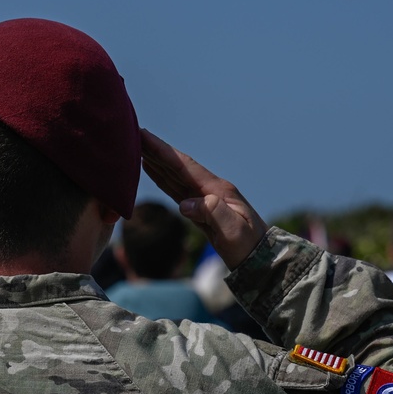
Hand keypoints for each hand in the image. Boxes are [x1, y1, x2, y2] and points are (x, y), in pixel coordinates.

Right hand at [141, 129, 267, 268]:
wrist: (260, 259)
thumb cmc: (248, 246)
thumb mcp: (234, 231)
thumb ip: (212, 213)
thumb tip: (185, 203)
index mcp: (217, 189)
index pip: (185, 166)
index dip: (163, 151)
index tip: (144, 135)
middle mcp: (210, 189)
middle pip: (177, 165)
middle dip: (155, 150)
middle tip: (133, 134)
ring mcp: (205, 197)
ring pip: (174, 174)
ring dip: (155, 160)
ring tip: (136, 147)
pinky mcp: (200, 208)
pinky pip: (175, 188)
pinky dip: (161, 176)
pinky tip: (150, 168)